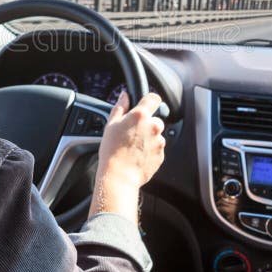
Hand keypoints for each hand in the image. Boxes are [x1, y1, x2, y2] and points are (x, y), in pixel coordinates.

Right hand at [89, 92, 165, 223]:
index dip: (150, 100)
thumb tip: (124, 95)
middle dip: (147, 123)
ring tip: (133, 147)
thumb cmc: (112, 151)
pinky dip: (150, 150)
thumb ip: (120, 106)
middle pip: (155, 119)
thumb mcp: (111, 124)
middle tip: (132, 132)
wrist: (119, 176)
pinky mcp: (161, 155)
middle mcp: (153, 126)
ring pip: (156, 134)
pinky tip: (137, 155)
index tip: (146, 104)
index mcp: (141, 115)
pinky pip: (157, 148)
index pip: (154, 98)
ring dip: (149, 137)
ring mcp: (159, 141)